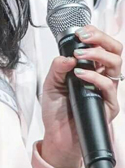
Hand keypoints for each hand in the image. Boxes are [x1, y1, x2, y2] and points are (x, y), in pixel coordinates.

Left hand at [40, 25, 122, 167]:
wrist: (57, 136)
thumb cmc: (56, 110)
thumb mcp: (50, 82)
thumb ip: (57, 67)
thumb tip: (67, 56)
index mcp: (90, 68)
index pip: (101, 45)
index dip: (94, 34)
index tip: (80, 31)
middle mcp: (101, 77)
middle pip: (115, 50)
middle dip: (101, 38)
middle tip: (84, 38)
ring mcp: (106, 90)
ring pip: (116, 64)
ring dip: (97, 54)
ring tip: (79, 56)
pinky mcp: (108, 105)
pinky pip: (108, 86)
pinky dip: (94, 76)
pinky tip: (80, 74)